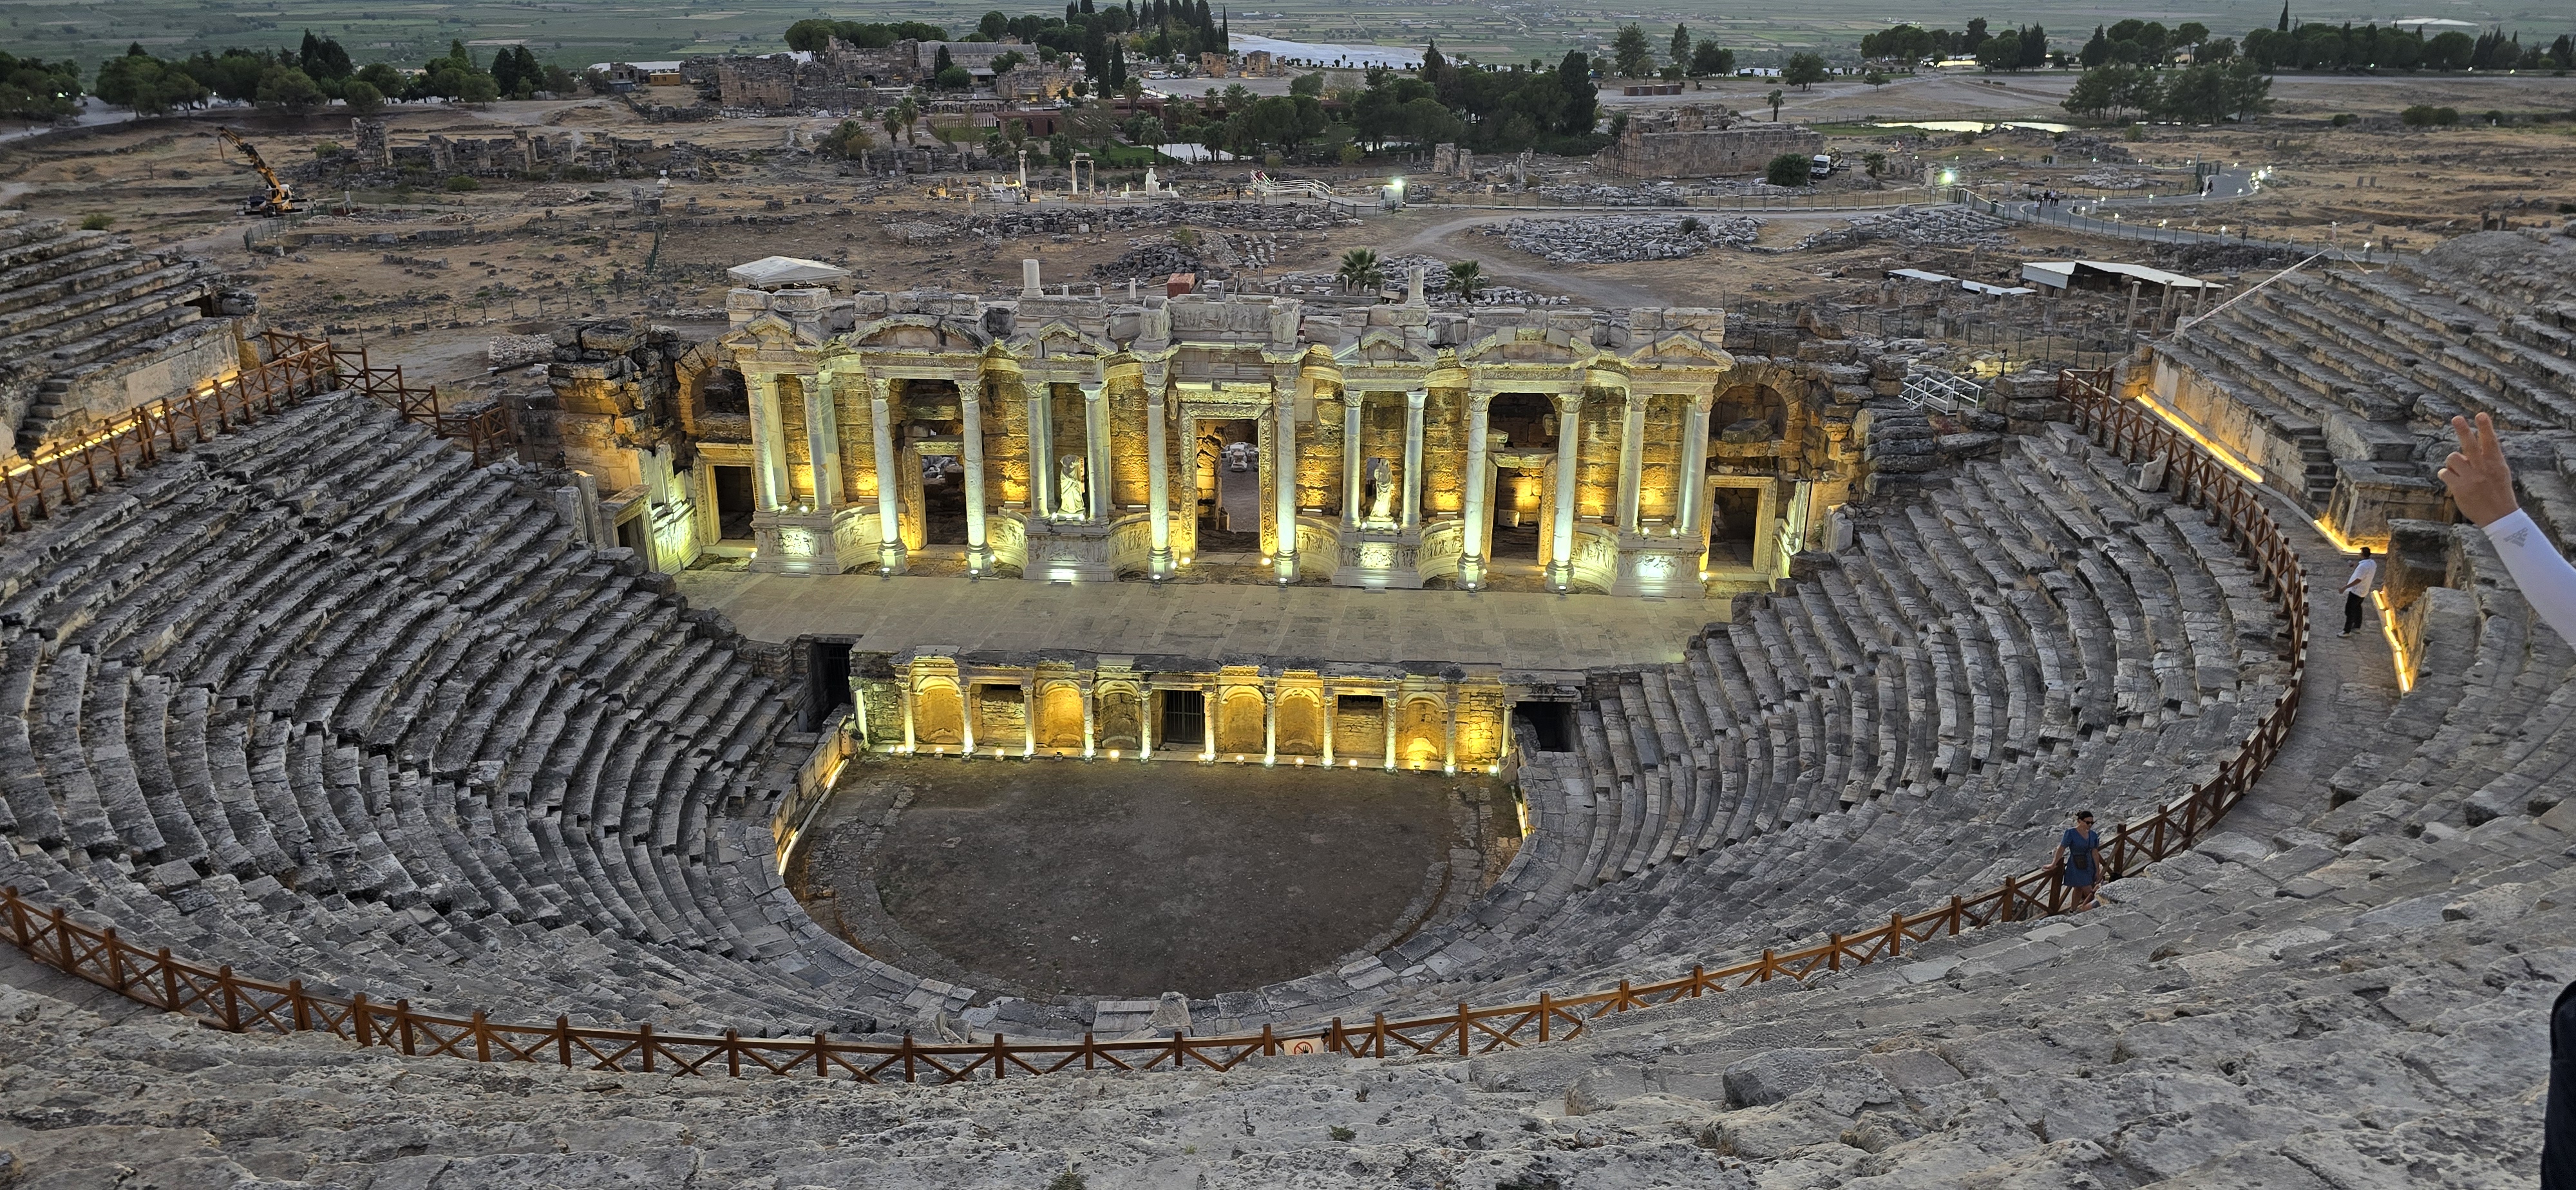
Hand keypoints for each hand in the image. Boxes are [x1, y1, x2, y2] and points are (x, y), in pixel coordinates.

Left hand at [2439, 413, 2520, 527]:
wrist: (2500, 516)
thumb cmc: (2498, 491)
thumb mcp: (2500, 472)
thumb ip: (2487, 459)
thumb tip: (2468, 450)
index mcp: (2495, 462)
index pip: (2490, 441)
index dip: (2485, 427)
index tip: (2481, 414)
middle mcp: (2483, 468)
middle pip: (2470, 445)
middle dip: (2463, 430)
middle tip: (2456, 418)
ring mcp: (2471, 478)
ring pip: (2452, 457)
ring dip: (2453, 462)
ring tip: (2460, 471)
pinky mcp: (2459, 488)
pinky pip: (2444, 473)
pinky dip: (2446, 474)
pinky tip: (2453, 481)